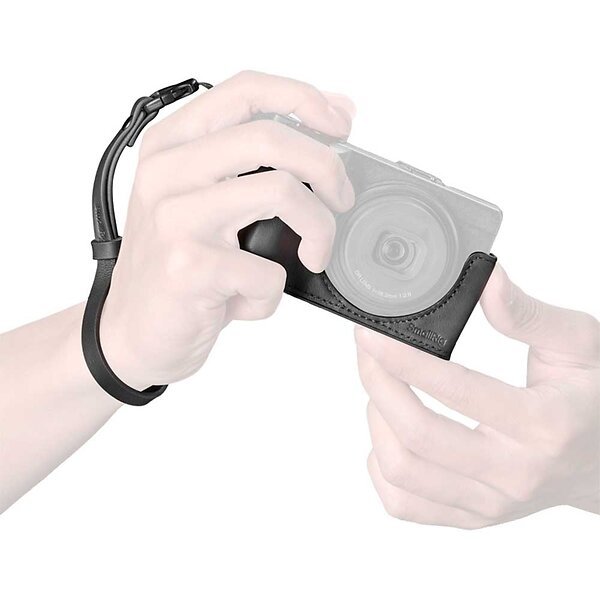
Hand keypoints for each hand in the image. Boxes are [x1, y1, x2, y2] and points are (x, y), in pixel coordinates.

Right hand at [99, 71, 355, 389]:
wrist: (133, 332)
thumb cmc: (177, 265)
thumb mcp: (208, 200)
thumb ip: (258, 161)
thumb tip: (335, 117)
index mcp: (172, 145)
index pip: (245, 89)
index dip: (304, 98)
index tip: (340, 126)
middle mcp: (167, 172)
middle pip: (271, 137)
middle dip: (328, 167)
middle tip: (342, 199)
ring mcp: (175, 219)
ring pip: (280, 191)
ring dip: (319, 229)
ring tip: (314, 255)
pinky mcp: (188, 268)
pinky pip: (267, 272)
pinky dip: (273, 293)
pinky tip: (250, 300)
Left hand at [355, 264, 599, 527]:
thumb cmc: (596, 398)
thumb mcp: (579, 344)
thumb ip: (528, 314)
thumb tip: (485, 280)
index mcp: (544, 425)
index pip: (457, 391)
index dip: (403, 359)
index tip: (371, 335)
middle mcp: (515, 474)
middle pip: (417, 436)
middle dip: (378, 385)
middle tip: (367, 351)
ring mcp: (491, 504)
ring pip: (402, 472)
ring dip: (377, 422)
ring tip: (381, 388)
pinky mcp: (472, 517)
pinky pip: (404, 504)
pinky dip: (381, 467)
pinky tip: (390, 435)